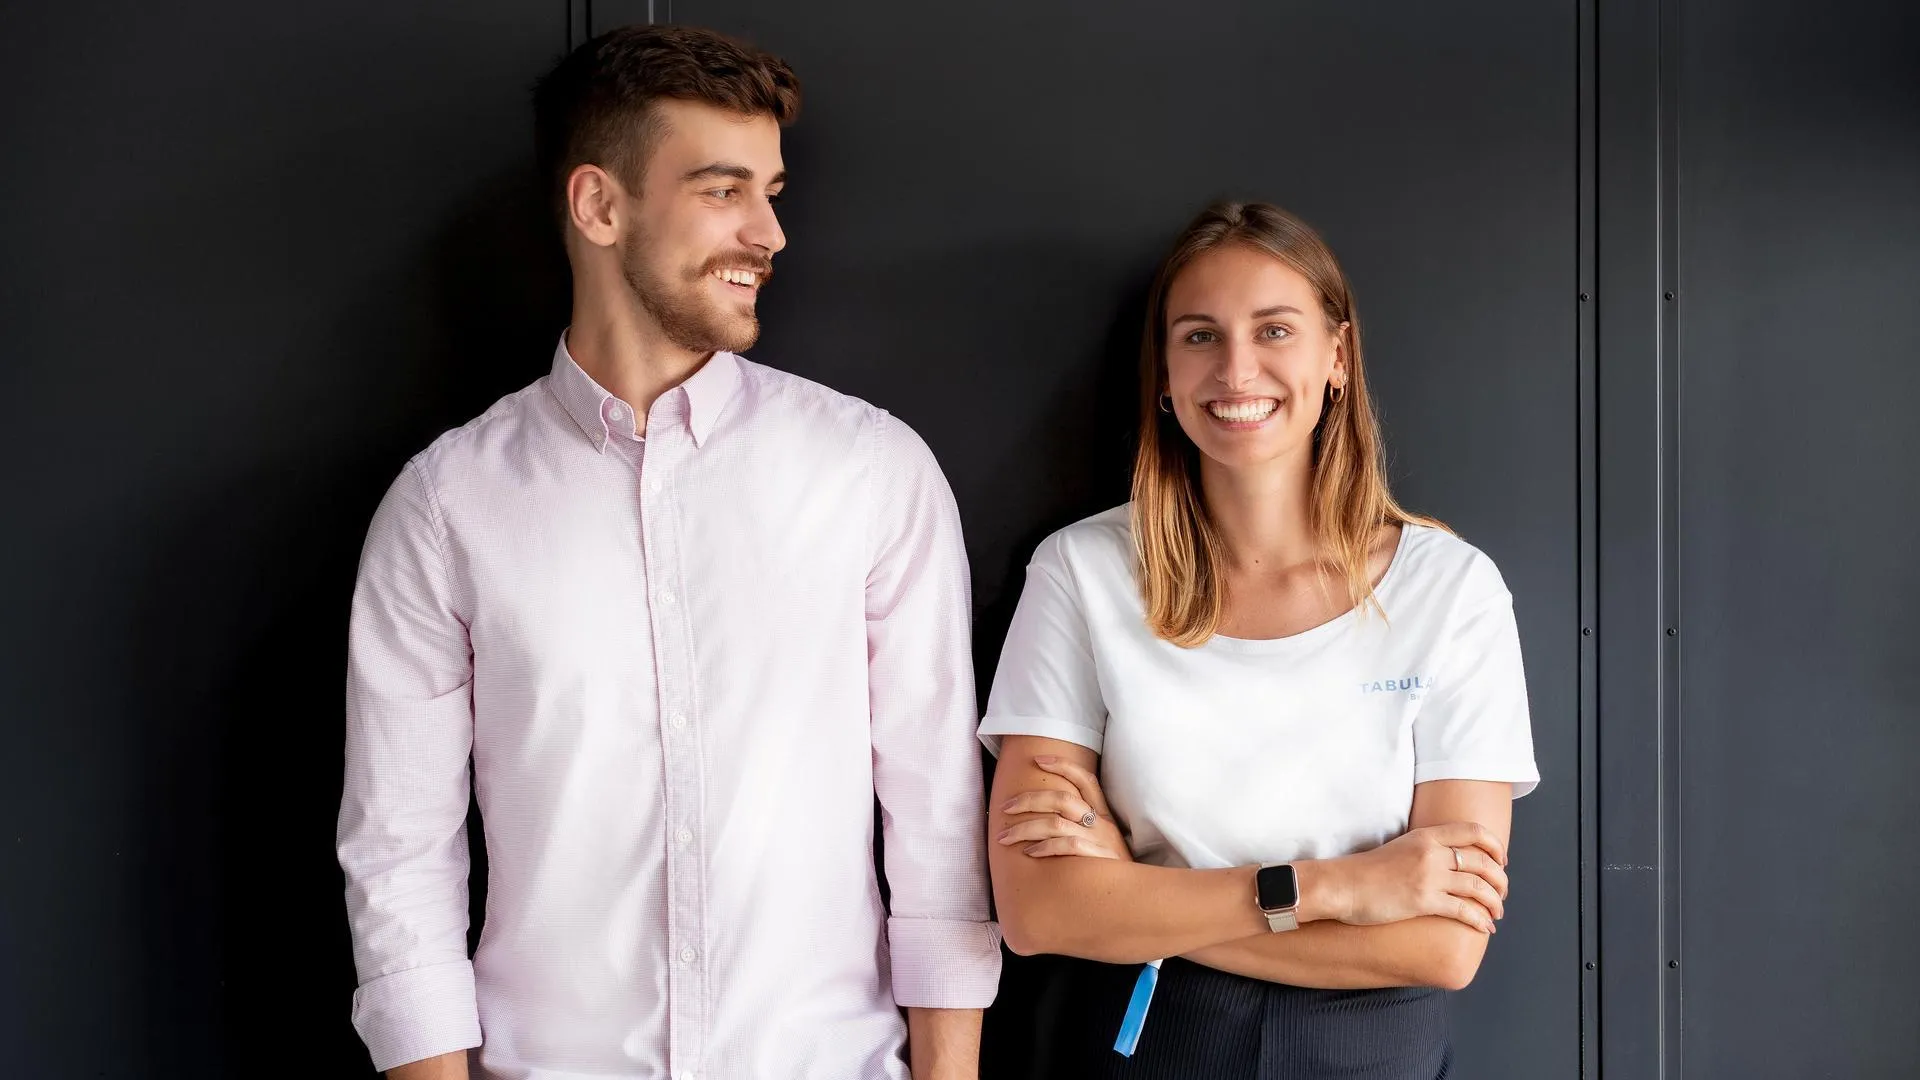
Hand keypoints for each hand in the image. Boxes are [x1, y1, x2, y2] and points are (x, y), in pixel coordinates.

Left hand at [995, 754, 1132, 860]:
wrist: (1138, 894)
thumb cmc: (1112, 869)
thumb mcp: (1103, 842)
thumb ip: (1081, 828)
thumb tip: (1046, 819)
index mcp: (1104, 814)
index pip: (1085, 779)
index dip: (1062, 765)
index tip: (1037, 759)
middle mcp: (1102, 824)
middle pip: (1062, 798)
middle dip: (1029, 800)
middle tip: (1005, 808)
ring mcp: (1101, 840)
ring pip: (1056, 823)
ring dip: (1025, 829)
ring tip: (1005, 837)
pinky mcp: (1099, 858)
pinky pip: (1066, 846)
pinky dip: (1044, 847)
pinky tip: (1030, 853)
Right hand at [1323, 821, 1508, 932]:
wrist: (1341, 885)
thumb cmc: (1365, 871)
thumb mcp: (1400, 849)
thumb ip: (1426, 851)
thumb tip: (1450, 864)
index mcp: (1426, 836)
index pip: (1473, 831)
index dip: (1495, 845)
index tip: (1501, 860)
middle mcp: (1432, 853)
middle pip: (1483, 861)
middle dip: (1500, 879)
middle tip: (1502, 892)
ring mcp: (1429, 876)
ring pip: (1479, 887)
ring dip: (1494, 902)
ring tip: (1497, 914)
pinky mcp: (1423, 901)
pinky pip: (1464, 909)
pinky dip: (1480, 920)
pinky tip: (1484, 927)